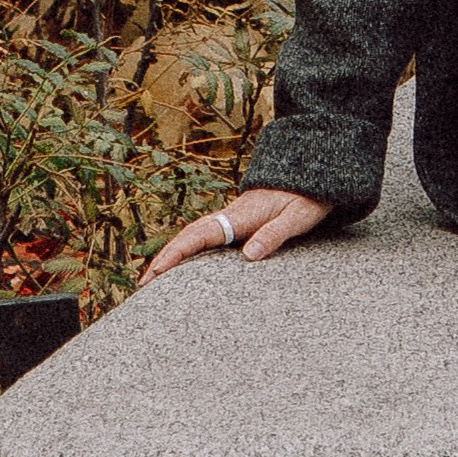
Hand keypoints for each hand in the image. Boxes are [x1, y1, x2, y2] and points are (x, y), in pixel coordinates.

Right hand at [143, 186, 331, 276]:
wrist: (313, 172)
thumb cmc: (308, 196)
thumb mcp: (297, 217)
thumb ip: (274, 234)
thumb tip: (248, 256)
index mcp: (241, 215)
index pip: (200, 234)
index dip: (177, 252)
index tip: (157, 270)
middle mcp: (231, 216)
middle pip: (189, 236)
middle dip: (165, 259)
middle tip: (143, 284)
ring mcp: (233, 219)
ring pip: (195, 237)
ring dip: (174, 256)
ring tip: (154, 281)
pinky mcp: (240, 224)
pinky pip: (208, 239)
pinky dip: (190, 252)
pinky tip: (186, 269)